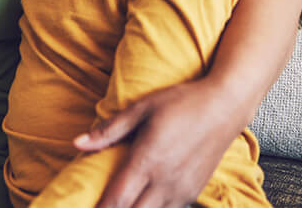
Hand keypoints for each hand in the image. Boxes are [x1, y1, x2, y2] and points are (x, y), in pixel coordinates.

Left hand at [73, 78, 241, 207]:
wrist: (224, 107)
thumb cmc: (179, 103)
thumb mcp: (141, 109)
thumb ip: (109, 130)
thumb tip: (77, 142)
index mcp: (147, 160)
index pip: (117, 198)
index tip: (86, 207)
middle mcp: (165, 181)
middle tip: (100, 206)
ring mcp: (182, 190)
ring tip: (120, 204)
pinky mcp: (194, 192)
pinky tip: (143, 202)